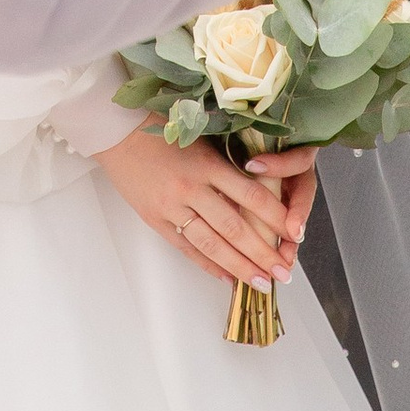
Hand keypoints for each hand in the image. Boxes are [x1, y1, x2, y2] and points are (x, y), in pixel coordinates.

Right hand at [98, 130, 318, 287]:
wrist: (116, 131)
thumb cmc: (160, 127)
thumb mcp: (200, 138)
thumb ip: (226, 164)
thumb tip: (259, 193)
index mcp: (207, 163)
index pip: (250, 195)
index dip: (274, 217)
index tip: (293, 233)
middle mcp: (192, 188)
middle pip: (235, 228)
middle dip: (263, 253)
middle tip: (284, 273)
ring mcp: (172, 207)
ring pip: (212, 244)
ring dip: (239, 267)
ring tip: (261, 283)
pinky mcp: (155, 219)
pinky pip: (186, 248)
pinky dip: (208, 265)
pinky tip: (227, 278)